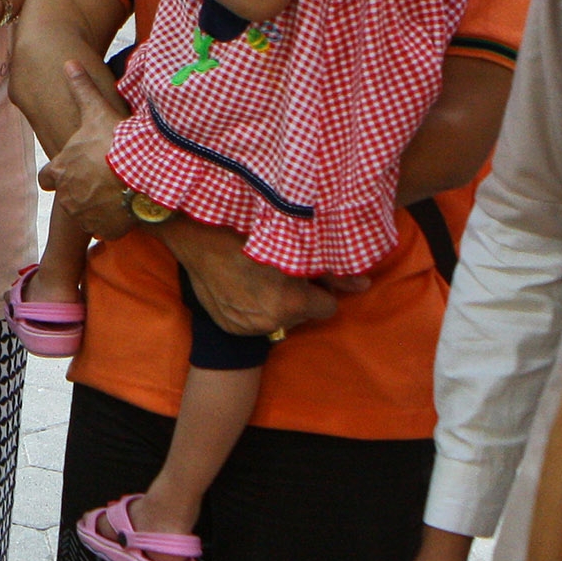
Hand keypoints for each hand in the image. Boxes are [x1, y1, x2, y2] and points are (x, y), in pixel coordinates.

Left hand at [36, 62, 138, 241]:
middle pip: (68, 196)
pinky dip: (114, 220)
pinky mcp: (104, 230)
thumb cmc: (115, 143)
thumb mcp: (96, 111)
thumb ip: (81, 89)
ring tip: (117, 192)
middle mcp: (66, 196)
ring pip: (86, 213)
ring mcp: (84, 216)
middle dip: (81, 190)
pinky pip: (107, 227)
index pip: (47, 176)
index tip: (70, 168)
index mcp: (60, 170)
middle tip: (101, 180)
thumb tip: (68, 63)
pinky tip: (127, 206)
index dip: (57, 173)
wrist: (142, 177)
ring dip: (98, 206)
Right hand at [157, 221, 343, 336]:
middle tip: (281, 273)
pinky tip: (244, 288)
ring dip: (275, 304)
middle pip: (303, 315)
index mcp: (292, 303)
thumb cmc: (249, 233)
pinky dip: (253, 310)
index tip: (307, 275)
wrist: (197, 237)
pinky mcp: (230, 327)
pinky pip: (254, 324)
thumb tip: (364, 284)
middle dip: (298, 298)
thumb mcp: (295, 248)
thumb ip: (333, 272)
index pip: (328, 308)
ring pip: (279, 321)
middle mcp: (271, 322)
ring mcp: (248, 328)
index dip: (320, 290)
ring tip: (260, 279)